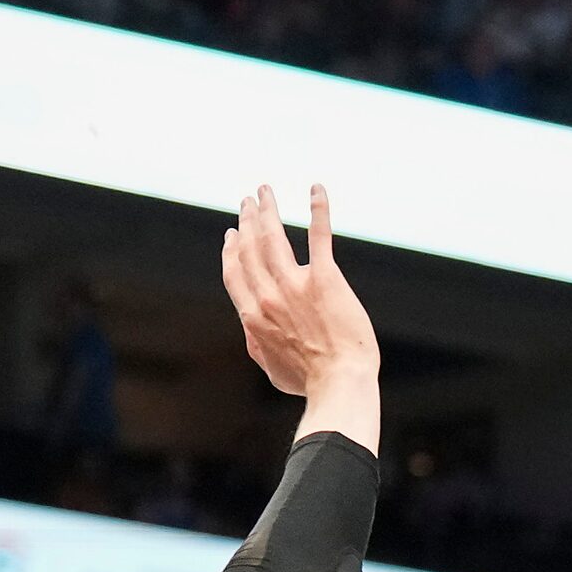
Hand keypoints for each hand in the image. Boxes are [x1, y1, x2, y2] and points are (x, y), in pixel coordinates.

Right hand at [220, 183, 381, 398]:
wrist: (340, 382)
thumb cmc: (310, 381)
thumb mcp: (271, 369)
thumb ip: (256, 344)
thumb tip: (249, 329)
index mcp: (253, 317)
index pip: (234, 274)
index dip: (231, 250)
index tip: (232, 234)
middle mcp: (268, 296)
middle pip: (250, 248)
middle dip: (247, 220)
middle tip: (248, 201)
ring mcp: (295, 285)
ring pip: (273, 236)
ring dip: (268, 209)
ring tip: (265, 191)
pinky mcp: (325, 279)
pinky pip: (319, 235)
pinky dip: (318, 209)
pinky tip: (316, 189)